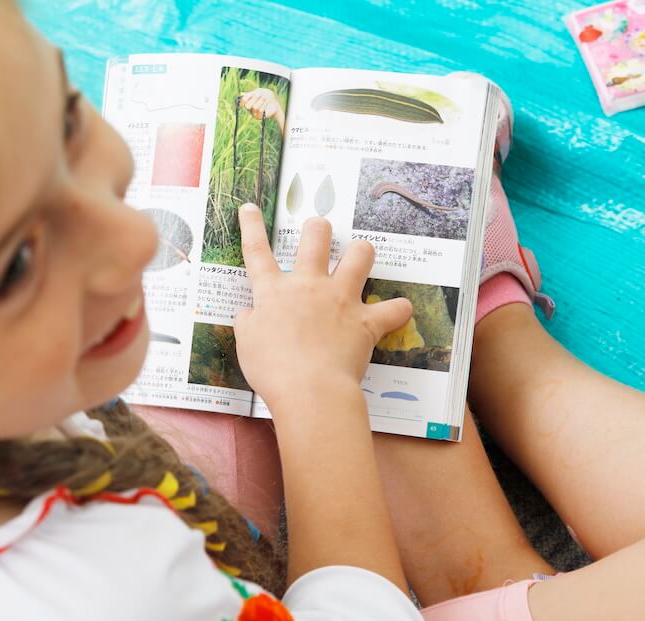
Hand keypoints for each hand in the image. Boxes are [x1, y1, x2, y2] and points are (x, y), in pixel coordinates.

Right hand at [233, 204, 411, 411]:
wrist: (309, 389)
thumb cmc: (272, 370)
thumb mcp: (246, 344)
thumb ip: (248, 323)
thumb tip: (250, 313)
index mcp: (273, 293)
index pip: (256, 252)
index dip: (251, 227)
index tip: (250, 207)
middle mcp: (308, 286)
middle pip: (316, 238)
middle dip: (318, 228)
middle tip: (319, 232)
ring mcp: (340, 299)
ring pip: (360, 255)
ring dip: (361, 251)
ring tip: (360, 255)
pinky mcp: (365, 321)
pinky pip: (394, 309)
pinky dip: (397, 310)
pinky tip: (398, 310)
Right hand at [239, 88, 285, 131]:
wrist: (275, 101)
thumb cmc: (266, 95)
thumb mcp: (259, 91)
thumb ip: (251, 93)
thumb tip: (241, 94)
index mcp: (247, 101)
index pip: (243, 101)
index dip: (244, 99)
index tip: (249, 96)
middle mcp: (249, 108)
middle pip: (247, 106)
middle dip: (254, 99)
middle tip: (259, 94)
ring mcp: (254, 113)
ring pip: (255, 107)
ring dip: (261, 101)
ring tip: (265, 98)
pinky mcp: (259, 117)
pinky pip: (260, 111)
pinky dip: (264, 104)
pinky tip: (267, 101)